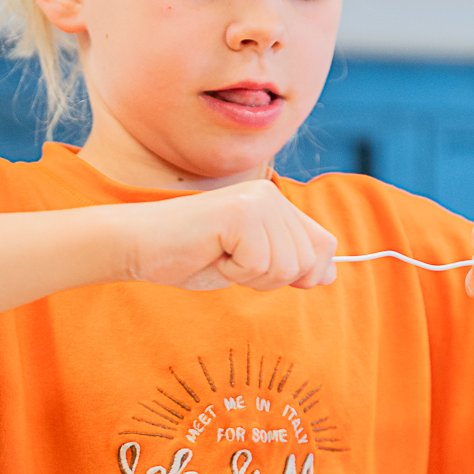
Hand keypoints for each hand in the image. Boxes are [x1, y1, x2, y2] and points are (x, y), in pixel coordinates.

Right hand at [124, 179, 336, 292]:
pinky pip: (259, 265)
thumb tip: (332, 275)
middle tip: (231, 260)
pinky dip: (233, 272)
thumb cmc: (192, 256)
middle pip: (306, 263)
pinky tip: (211, 252)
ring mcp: (257, 200)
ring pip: (286, 267)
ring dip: (250, 276)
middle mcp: (272, 195)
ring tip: (220, 254)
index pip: (323, 246)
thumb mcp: (251, 263)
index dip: (303, 272)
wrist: (141, 246)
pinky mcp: (240, 213)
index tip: (259, 268)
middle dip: (269, 278)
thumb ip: (290, 262)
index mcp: (278, 203)